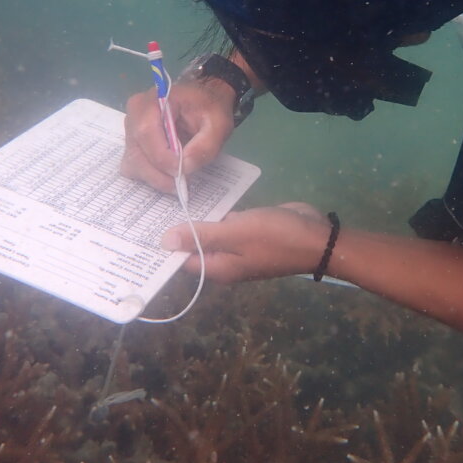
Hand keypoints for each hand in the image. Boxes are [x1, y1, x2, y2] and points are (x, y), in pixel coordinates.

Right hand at [121, 79, 235, 192]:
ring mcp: (131, 130)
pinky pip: (134, 165)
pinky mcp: (134, 143)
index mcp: (153, 101)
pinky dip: (150, 174)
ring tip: (176, 180)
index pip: (146, 132)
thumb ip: (205, 145)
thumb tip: (185, 167)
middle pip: (136, 152)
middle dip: (157, 174)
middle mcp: (135, 114)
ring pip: (133, 162)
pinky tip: (168, 174)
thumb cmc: (210, 107)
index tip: (182, 172)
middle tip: (179, 185)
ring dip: (154, 176)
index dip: (162, 157)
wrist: (204, 99)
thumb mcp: (218, 123)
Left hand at [160, 203, 330, 282]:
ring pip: (210, 233)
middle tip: (151, 203)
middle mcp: (225, 260)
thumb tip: (164, 242)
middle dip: (177, 229)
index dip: (165, 245)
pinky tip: (204, 194)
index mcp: (219, 268)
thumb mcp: (236, 233)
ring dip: (196, 218)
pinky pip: (226, 223)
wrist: (318, 237)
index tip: (144, 226)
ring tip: (170, 195)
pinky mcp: (250, 231)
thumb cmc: (276, 237)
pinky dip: (216, 212)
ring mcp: (239, 246)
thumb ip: (201, 235)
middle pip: (194, 247)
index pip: (182, 260)